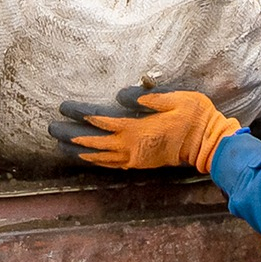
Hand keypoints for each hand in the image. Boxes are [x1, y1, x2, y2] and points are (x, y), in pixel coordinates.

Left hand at [50, 85, 239, 172]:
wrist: (209, 144)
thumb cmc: (194, 115)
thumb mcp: (174, 98)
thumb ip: (146, 98)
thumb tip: (120, 96)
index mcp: (137, 130)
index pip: (101, 121)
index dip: (80, 114)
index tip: (63, 107)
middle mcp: (132, 147)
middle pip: (94, 143)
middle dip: (71, 136)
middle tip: (51, 129)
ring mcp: (136, 158)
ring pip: (100, 158)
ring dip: (79, 152)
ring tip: (61, 146)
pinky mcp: (141, 163)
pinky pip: (111, 164)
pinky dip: (96, 161)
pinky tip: (88, 158)